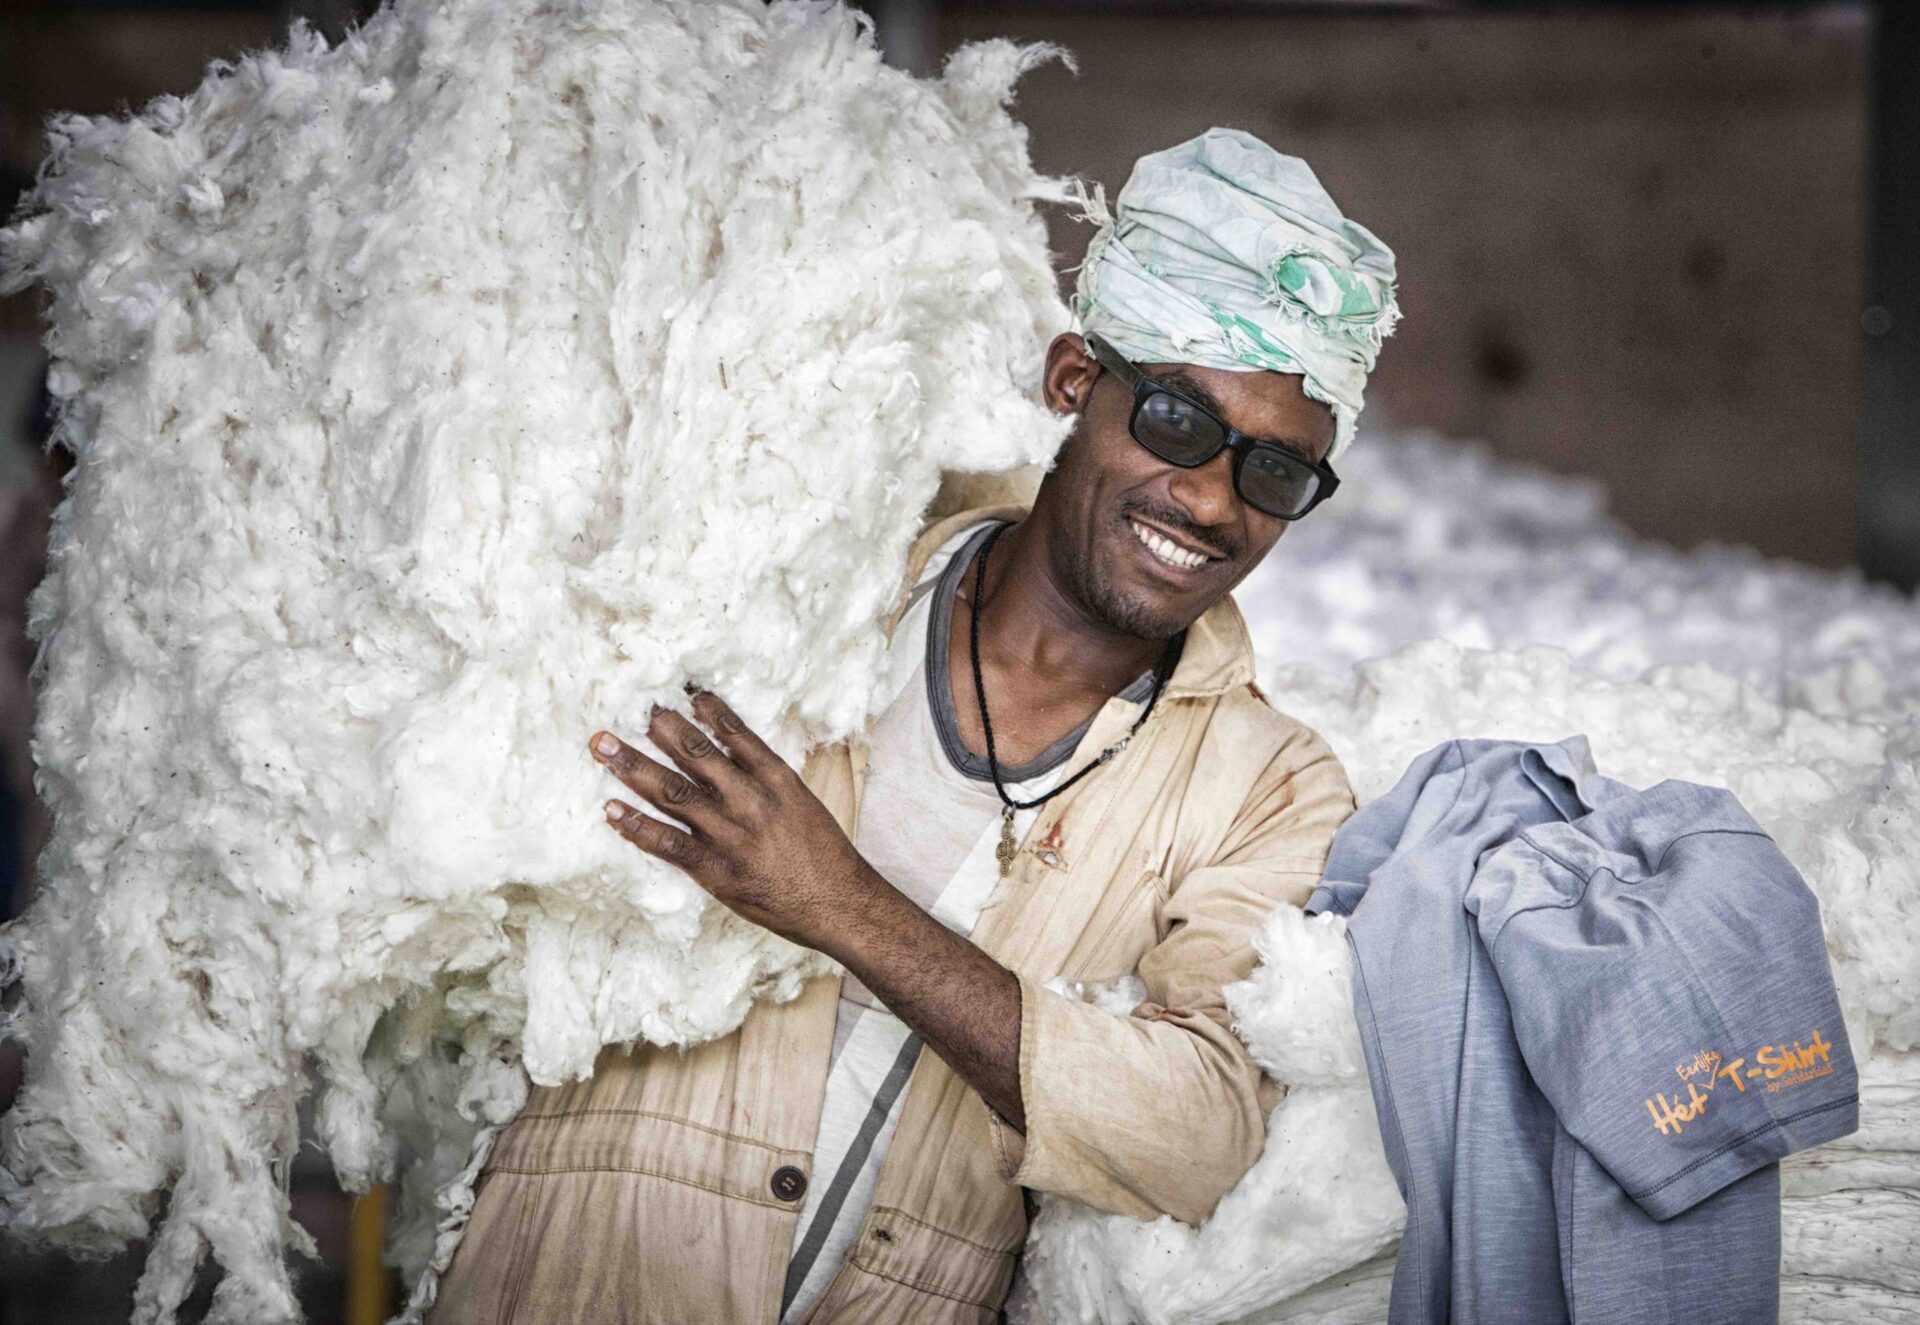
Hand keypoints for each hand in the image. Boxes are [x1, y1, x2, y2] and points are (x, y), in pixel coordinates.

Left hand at [589, 688, 881, 953]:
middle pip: (695, 753)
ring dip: (633, 765)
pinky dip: (637, 826)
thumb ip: (766, 778)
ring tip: (602, 746)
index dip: (705, 709)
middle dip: (658, 727)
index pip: (734, 731)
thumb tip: (734, 754)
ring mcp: (729, 833)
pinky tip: (612, 810)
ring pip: (672, 790)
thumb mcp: (802, 802)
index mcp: (776, 777)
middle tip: (630, 706)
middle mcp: (749, 798)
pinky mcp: (715, 868)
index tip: (681, 690)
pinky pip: (667, 843)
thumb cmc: (823, 855)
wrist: (838, 903)